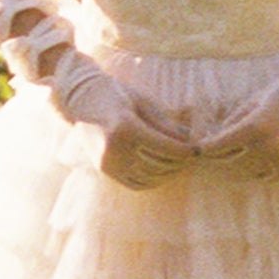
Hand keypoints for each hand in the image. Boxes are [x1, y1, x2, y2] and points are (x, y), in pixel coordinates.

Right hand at [58, 71, 196, 191]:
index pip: (165, 147)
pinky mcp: (104, 170)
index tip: (196, 150)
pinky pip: (134, 183)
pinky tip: (162, 173)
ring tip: (179, 165)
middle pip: (159, 164)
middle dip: (179, 162)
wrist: (81, 101)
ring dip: (168, 174)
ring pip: (149, 177)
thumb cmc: (117, 95)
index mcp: (125, 128)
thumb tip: (188, 139)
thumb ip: (164, 122)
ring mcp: (107, 162)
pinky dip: (152, 181)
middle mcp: (114, 148)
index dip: (184, 151)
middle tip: (190, 157)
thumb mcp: (143, 101)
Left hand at [199, 68, 278, 181]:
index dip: (206, 147)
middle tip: (211, 157)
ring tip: (230, 162)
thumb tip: (219, 134)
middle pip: (229, 163)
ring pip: (248, 172)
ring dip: (238, 167)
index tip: (200, 147)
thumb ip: (237, 119)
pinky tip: (253, 165)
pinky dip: (259, 172)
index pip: (218, 146)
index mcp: (254, 127)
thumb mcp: (258, 99)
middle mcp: (267, 147)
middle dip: (219, 159)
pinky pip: (269, 176)